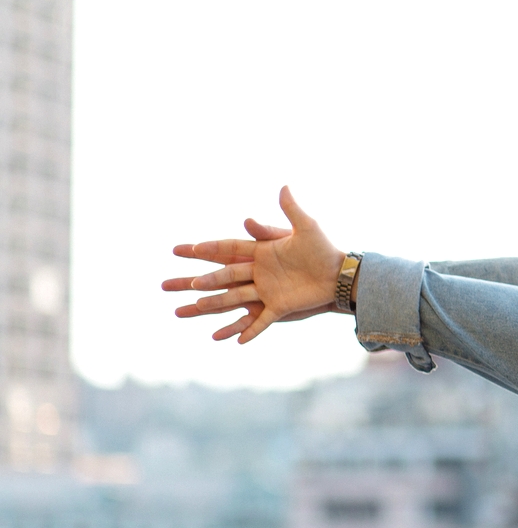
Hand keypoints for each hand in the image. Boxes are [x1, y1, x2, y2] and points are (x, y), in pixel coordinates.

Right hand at [162, 187, 344, 343]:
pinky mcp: (280, 307)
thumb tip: (283, 187)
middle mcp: (258, 273)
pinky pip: (260, 321)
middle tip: (165, 285)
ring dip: (210, 306)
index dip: (205, 249)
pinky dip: (247, 330)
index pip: (227, 250)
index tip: (182, 249)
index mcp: (261, 253)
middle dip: (194, 282)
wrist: (341, 273)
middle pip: (220, 278)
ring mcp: (267, 292)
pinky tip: (231, 340)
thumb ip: (291, 210)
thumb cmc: (324, 249)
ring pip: (232, 301)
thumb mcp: (308, 228)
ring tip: (185, 312)